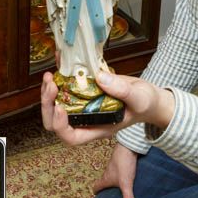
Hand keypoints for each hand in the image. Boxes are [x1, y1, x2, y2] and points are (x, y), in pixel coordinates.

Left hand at [39, 70, 174, 146]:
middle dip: (48, 105)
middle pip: (56, 121)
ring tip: (50, 76)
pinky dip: (59, 75)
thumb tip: (101, 79)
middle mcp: (86, 118)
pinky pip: (65, 86)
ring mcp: (82, 104)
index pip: (71, 137)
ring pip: (55, 104)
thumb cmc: (145, 104)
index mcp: (97, 127)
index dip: (61, 125)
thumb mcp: (140, 98)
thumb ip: (123, 91)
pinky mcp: (83, 90)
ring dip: (48, 91)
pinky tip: (58, 61)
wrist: (149, 97)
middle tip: (51, 85)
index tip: (60, 107)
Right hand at [92, 143, 138, 197]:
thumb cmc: (124, 162)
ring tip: (124, 191)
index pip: (96, 187)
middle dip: (107, 190)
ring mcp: (115, 166)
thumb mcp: (126, 183)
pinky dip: (124, 176)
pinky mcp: (124, 161)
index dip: (96, 194)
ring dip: (116, 183)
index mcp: (105, 178)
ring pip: (113, 177)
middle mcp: (108, 172)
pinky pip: (121, 171)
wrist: (129, 144)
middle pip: (105, 182)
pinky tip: (134, 180)